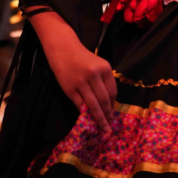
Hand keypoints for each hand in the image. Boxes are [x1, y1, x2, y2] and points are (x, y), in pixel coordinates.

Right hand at [30, 11, 116, 132]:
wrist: (64, 50)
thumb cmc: (84, 58)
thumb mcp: (99, 65)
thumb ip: (104, 82)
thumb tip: (108, 104)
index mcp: (105, 68)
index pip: (112, 92)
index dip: (113, 105)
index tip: (113, 115)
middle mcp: (94, 75)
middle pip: (104, 100)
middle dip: (107, 115)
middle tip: (109, 126)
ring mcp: (81, 82)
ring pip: (93, 105)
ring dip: (98, 118)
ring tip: (102, 127)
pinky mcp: (69, 88)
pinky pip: (80, 105)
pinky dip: (85, 113)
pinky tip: (88, 119)